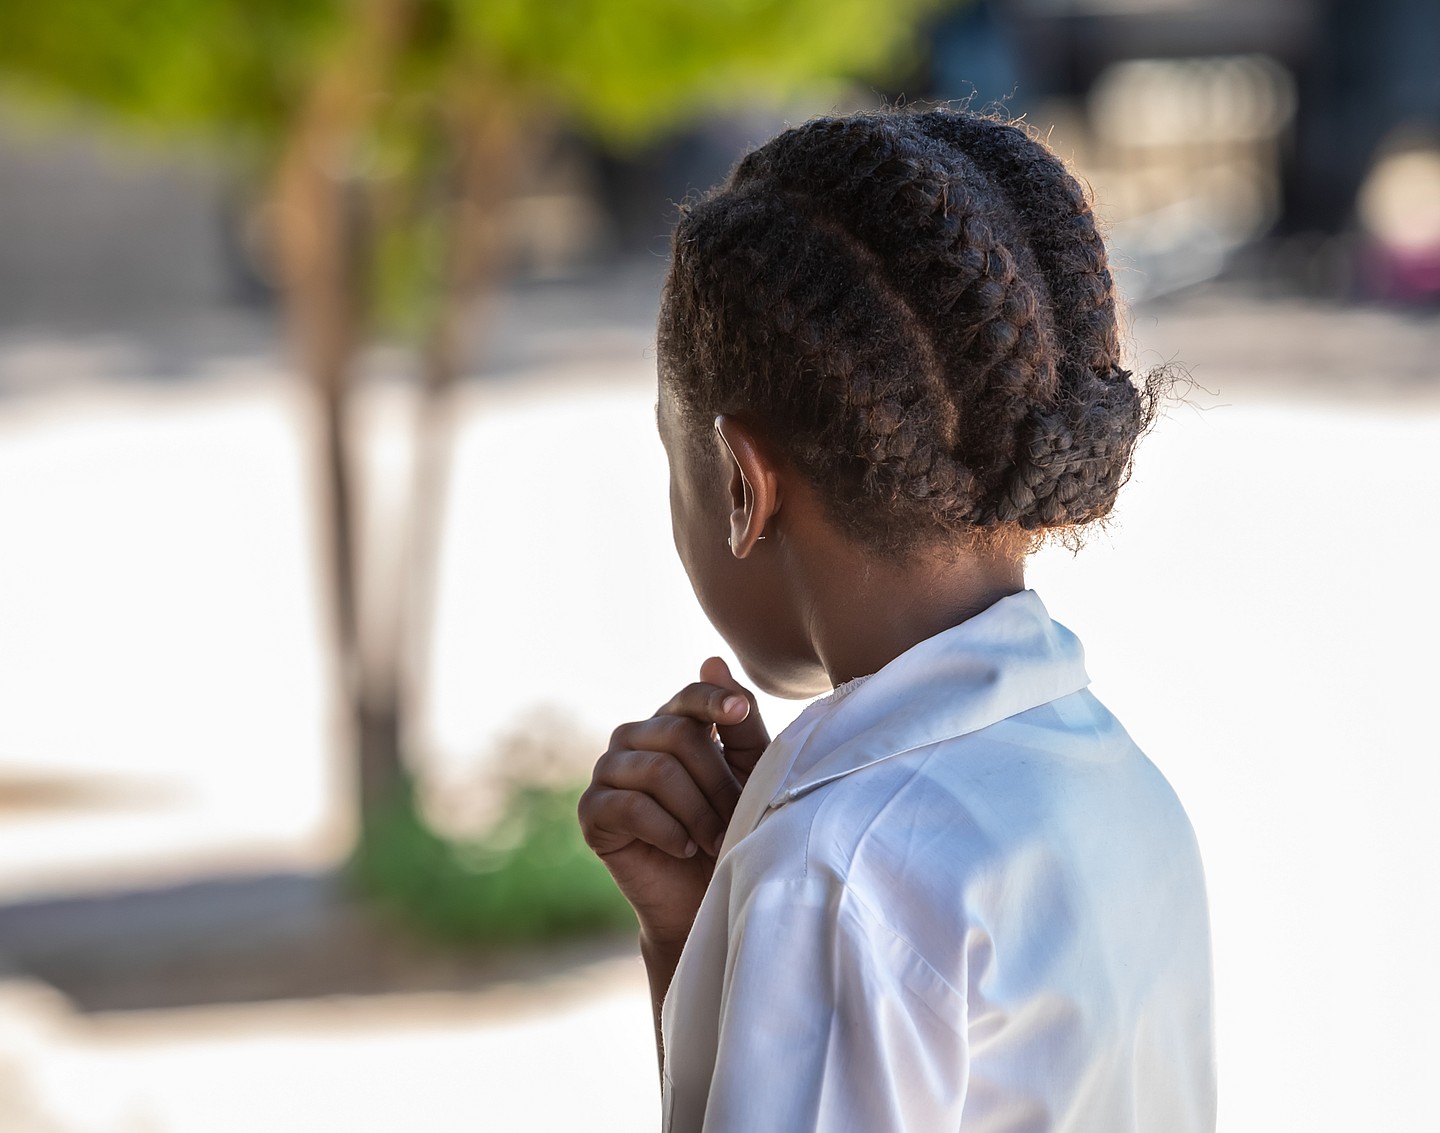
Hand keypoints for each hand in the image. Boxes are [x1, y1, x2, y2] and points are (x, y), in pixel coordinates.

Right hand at [578, 657, 769, 949]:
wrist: (706, 898)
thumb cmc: (734, 830)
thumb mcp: (750, 774)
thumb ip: (739, 723)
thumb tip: (711, 659)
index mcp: (672, 723)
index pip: (689, 697)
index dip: (714, 700)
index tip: (739, 715)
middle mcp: (635, 739)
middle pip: (679, 734)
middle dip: (717, 781)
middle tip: (734, 820)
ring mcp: (609, 772)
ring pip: (657, 770)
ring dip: (697, 810)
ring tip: (713, 839)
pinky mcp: (592, 812)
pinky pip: (631, 806)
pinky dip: (667, 829)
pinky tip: (683, 847)